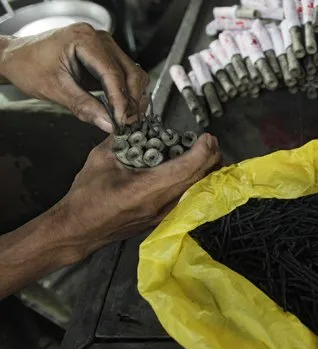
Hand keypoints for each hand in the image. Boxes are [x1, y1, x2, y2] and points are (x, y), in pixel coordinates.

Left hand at [0, 23, 148, 132]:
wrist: (15, 56)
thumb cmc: (27, 65)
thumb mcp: (53, 89)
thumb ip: (83, 106)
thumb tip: (109, 123)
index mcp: (84, 39)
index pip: (113, 73)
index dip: (121, 100)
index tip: (123, 121)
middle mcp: (99, 38)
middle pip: (130, 72)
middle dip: (133, 100)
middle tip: (129, 123)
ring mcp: (104, 46)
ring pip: (132, 74)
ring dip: (133, 97)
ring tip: (126, 118)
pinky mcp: (105, 56)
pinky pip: (125, 75)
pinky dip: (126, 93)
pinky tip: (121, 108)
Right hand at [56, 132, 220, 258]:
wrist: (78, 230)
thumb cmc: (87, 195)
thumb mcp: (102, 158)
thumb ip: (124, 137)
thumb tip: (136, 118)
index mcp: (146, 189)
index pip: (186, 168)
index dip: (202, 151)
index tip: (207, 137)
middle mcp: (160, 204)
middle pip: (198, 179)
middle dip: (210, 157)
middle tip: (210, 141)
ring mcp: (164, 215)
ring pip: (197, 191)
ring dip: (206, 170)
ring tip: (206, 153)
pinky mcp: (163, 219)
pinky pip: (189, 198)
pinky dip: (196, 182)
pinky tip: (194, 171)